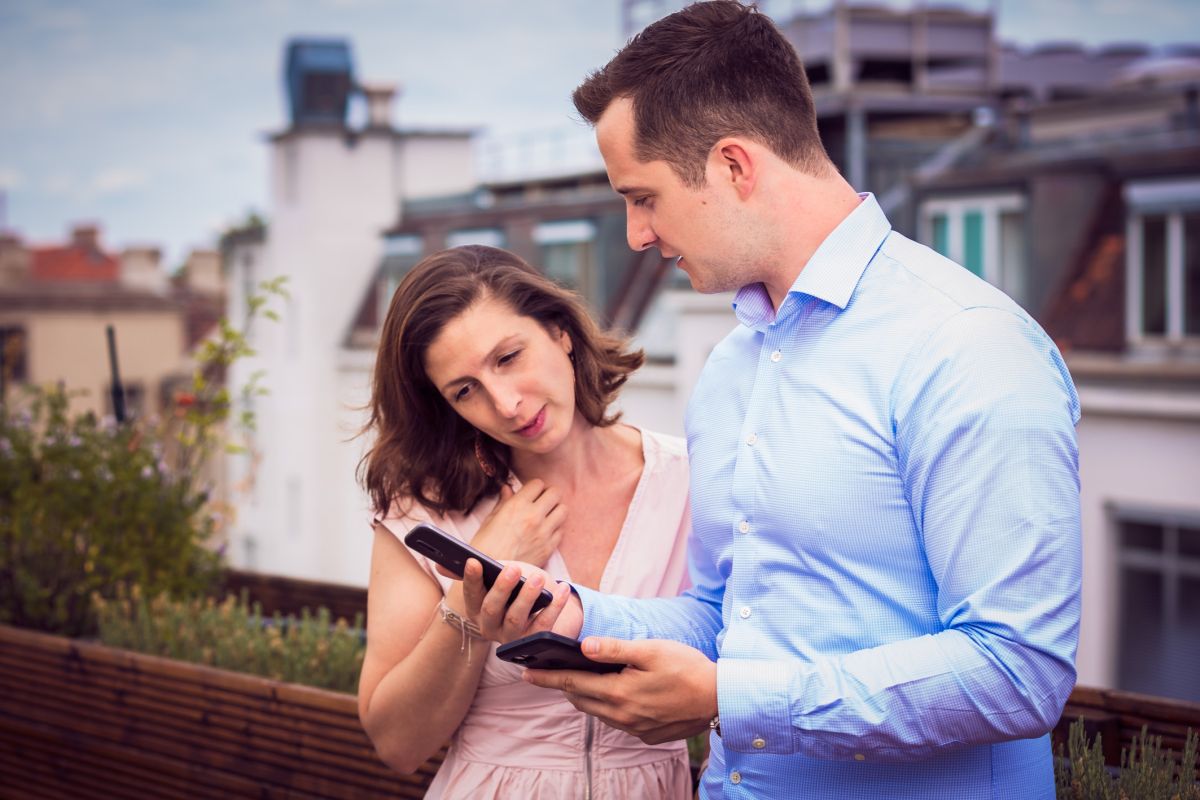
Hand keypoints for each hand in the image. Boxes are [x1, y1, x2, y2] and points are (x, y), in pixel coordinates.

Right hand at [458, 559, 582, 642]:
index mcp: (477, 610)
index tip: (474, 561)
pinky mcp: (533, 643)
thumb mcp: (496, 579)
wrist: (541, 612)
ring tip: (538, 578)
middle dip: (501, 588)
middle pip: (491, 608)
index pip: (470, 595)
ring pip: (515, 619)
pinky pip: (542, 626)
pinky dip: (554, 607)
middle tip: (513, 568)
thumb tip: (439, 563)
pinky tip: (562, 589)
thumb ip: (474, 573)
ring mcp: (511, 637)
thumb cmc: (515, 590)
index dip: (471, 579)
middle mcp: (490, 627)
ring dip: (527, 597)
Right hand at [472, 480, 565, 566]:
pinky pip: (561, 531)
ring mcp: (543, 533)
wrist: (490, 577)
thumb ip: (503, 502)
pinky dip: (555, 530)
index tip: (531, 494)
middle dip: (548, 495)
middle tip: (541, 502)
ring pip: (563, 510)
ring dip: (555, 510)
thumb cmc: (484, 548)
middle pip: (555, 493)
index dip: (534, 488)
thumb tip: (508, 488)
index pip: (538, 483)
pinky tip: (545, 533)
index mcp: (517, 506)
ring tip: (545, 517)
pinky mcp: (549, 548)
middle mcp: (533, 516)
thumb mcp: (489, 521)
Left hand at [523, 638, 716, 744]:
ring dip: (584, 697)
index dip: (546, 677)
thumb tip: (583, 646)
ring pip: (597, 712)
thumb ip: (615, 649)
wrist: (720, 699)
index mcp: (619, 693)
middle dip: (562, 686)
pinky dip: (607, 706)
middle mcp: (622, 716)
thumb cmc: (687, 668)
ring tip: (577, 681)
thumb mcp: (651, 650)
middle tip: (548, 671)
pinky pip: (617, 721)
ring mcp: (635, 728)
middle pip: (580, 700)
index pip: (571, 683)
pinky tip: (614, 693)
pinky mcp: (647, 735)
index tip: (524, 672)